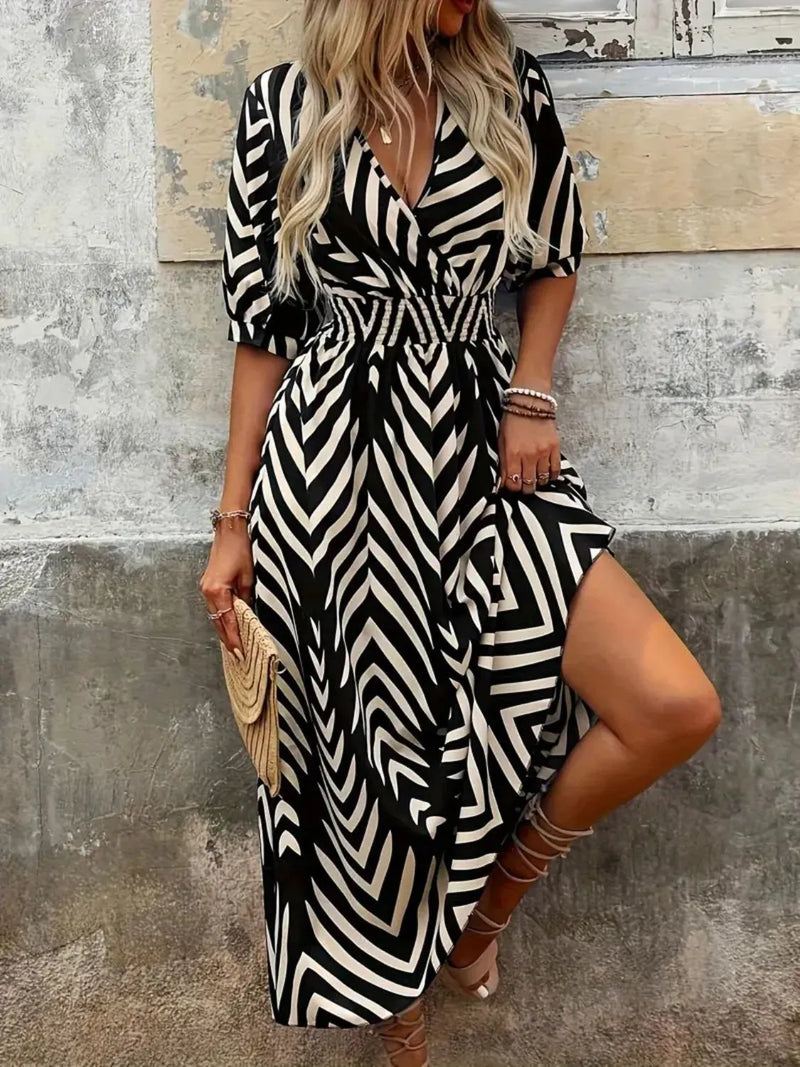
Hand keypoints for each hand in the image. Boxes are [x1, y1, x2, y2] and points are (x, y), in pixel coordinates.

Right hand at [199, 517, 253, 656]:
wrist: (229, 531)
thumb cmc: (240, 550)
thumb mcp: (249, 577)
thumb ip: (246, 599)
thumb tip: (248, 615)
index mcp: (217, 591)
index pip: (227, 622)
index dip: (234, 639)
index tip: (240, 653)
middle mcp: (207, 592)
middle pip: (218, 623)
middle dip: (228, 640)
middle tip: (238, 656)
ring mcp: (205, 588)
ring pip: (215, 616)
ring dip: (224, 630)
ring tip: (234, 646)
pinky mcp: (207, 585)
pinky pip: (214, 607)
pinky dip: (222, 618)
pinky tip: (229, 626)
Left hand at [496, 409, 560, 494]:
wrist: (530, 402)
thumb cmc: (512, 421)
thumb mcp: (501, 442)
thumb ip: (503, 463)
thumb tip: (503, 482)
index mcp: (512, 454)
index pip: (513, 484)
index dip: (512, 489)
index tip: (513, 486)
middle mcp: (528, 456)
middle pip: (528, 485)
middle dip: (525, 488)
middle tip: (524, 485)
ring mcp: (543, 452)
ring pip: (541, 480)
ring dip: (537, 482)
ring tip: (535, 479)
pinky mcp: (555, 448)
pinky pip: (555, 470)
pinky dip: (550, 476)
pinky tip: (546, 474)